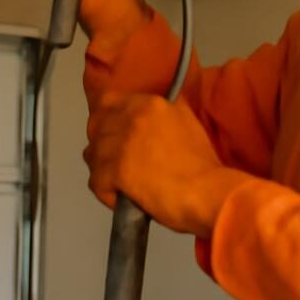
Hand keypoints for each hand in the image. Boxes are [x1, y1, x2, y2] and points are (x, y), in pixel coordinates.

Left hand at [84, 93, 246, 236]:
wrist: (207, 192)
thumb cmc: (202, 163)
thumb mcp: (186, 120)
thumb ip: (166, 110)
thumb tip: (158, 108)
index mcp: (149, 103)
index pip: (108, 101)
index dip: (106, 120)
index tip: (112, 134)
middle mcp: (131, 117)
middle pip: (95, 128)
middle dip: (102, 146)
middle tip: (115, 163)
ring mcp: (122, 143)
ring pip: (92, 155)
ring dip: (102, 171)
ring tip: (119, 184)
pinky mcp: (116, 170)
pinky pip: (95, 182)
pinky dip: (106, 194)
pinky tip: (123, 198)